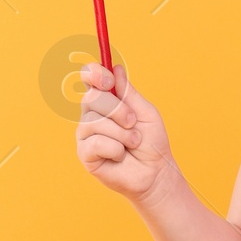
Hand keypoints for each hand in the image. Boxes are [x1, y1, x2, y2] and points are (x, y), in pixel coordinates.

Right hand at [75, 61, 173, 201]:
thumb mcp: (145, 112)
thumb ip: (129, 92)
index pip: (89, 78)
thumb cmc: (151, 143)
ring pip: (95, 122)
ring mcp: (85, 134)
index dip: (94, 74)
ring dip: (122, 134)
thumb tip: (116, 68)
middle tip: (133, 123)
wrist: (156, 172)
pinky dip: (115, 149)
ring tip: (132, 143)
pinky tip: (119, 157)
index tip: (108, 80)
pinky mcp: (85, 153)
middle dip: (117, 110)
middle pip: (91, 97)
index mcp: (106, 100)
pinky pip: (95, 143)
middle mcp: (91, 114)